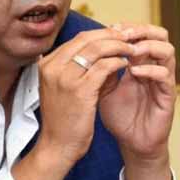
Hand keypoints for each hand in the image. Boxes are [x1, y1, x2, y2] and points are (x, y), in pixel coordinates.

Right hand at [34, 28, 132, 165]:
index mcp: (47, 64)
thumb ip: (76, 68)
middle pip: (87, 39)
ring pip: (97, 49)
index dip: (101, 33)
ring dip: (118, 47)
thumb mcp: (63, 88)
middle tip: (129, 36)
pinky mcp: (80, 90)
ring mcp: (65, 77)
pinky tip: (126, 65)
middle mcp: (53, 67)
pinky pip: (104, 67)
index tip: (118, 34)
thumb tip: (101, 49)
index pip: (78, 38)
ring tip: (132, 49)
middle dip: (112, 35)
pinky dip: (118, 62)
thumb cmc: (63, 119)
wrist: (57, 146)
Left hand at [99, 24, 175, 179]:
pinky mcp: (168, 96)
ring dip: (147, 46)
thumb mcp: (104, 88)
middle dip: (141, 30)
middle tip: (123, 32)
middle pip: (159, 35)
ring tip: (130, 50)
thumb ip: (99, 70)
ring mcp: (163, 80)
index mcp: (141, 62)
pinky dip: (150, 69)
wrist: (131, 142)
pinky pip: (165, 75)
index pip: (141, 34)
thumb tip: (84, 49)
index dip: (128, 27)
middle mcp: (155, 67)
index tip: (111, 26)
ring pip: (167, 50)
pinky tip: (134, 72)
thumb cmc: (119, 116)